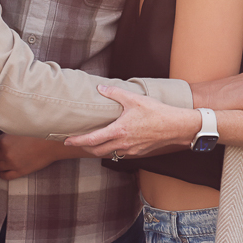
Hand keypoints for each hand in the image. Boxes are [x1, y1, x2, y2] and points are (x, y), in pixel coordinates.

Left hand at [0, 134, 73, 180]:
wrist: (52, 144)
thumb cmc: (37, 133)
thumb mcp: (19, 128)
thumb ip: (6, 132)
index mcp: (4, 141)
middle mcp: (6, 154)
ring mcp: (12, 164)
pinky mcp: (19, 172)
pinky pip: (5, 176)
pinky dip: (1, 173)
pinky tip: (2, 169)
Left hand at [65, 85, 200, 156]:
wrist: (176, 126)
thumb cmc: (156, 112)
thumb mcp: (134, 99)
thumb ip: (115, 93)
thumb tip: (100, 88)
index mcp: (119, 131)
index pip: (92, 140)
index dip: (77, 141)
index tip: (66, 141)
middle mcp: (122, 144)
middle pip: (96, 151)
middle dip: (84, 147)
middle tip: (75, 142)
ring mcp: (130, 150)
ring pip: (108, 153)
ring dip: (97, 149)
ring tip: (91, 142)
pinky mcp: (138, 152)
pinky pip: (119, 153)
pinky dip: (111, 149)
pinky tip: (111, 142)